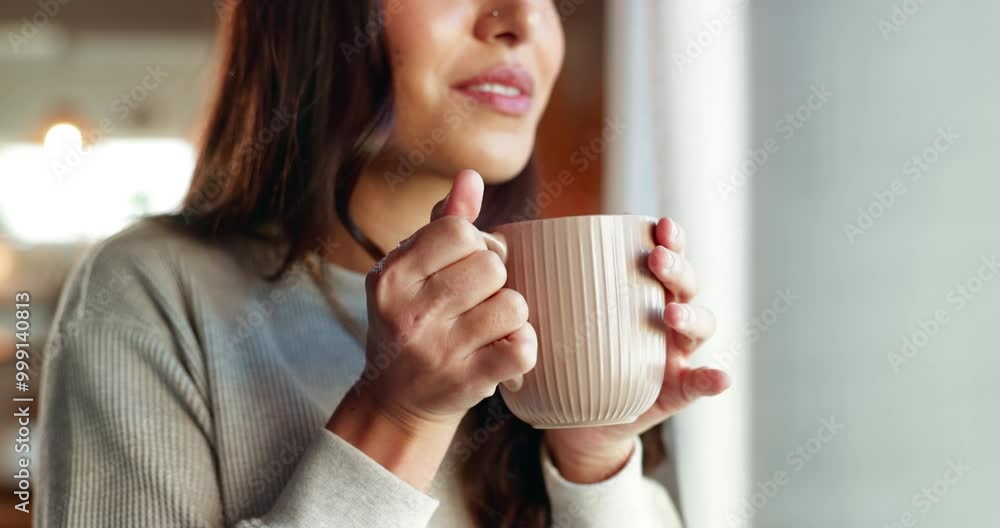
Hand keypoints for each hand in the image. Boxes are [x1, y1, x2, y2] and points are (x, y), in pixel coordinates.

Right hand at [356, 169, 537, 433]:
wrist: (395, 401)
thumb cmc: (411, 322)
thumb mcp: (411, 272)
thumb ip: (442, 224)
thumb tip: (470, 177)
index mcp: (392, 275)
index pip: (459, 230)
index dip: (476, 243)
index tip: (467, 264)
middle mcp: (410, 311)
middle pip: (492, 266)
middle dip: (494, 279)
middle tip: (476, 299)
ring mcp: (438, 350)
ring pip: (513, 304)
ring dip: (509, 314)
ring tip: (487, 326)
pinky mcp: (467, 381)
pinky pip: (523, 347)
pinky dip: (522, 346)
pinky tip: (502, 350)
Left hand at [544, 217, 729, 482]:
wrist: (573, 417)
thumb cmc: (565, 353)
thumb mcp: (551, 316)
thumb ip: (532, 282)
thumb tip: (494, 244)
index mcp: (639, 291)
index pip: (664, 254)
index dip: (669, 237)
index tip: (658, 226)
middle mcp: (665, 316)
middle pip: (685, 283)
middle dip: (677, 268)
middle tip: (656, 261)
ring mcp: (675, 353)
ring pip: (700, 325)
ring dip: (692, 316)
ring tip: (673, 314)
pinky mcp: (675, 390)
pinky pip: (699, 384)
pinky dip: (713, 379)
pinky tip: (719, 377)